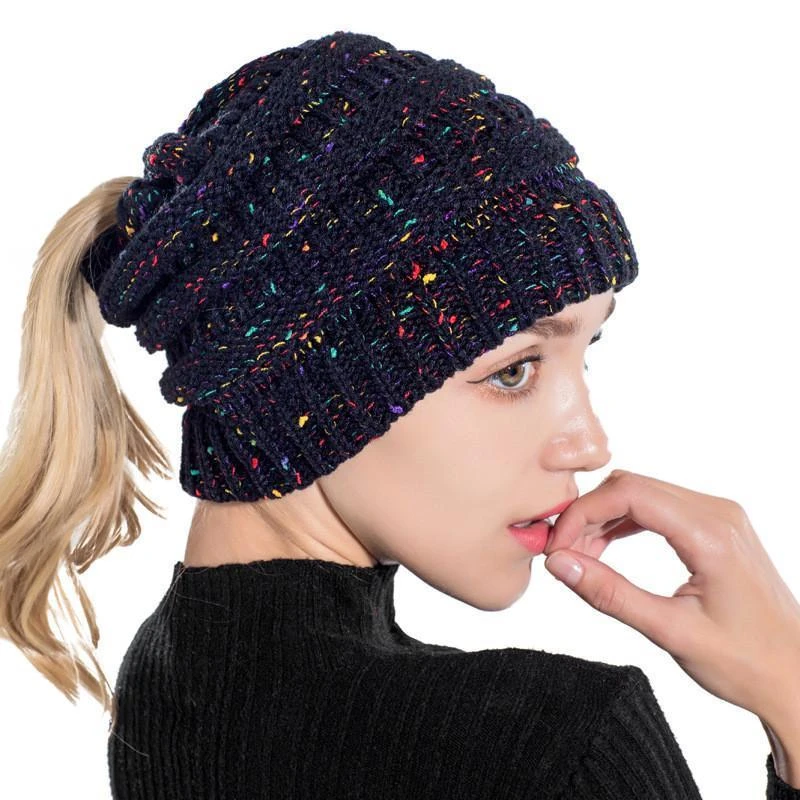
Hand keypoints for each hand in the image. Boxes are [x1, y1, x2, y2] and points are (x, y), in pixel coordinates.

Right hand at [542, 469, 799, 723]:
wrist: (796, 674)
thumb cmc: (746, 662)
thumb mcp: (670, 632)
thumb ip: (610, 594)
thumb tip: (560, 565)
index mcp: (711, 534)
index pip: (629, 494)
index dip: (582, 513)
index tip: (557, 546)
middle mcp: (718, 513)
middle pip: (632, 486)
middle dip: (588, 514)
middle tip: (562, 554)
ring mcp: (719, 515)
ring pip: (642, 493)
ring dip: (603, 518)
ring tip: (580, 557)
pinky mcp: (715, 525)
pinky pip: (658, 506)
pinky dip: (625, 522)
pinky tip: (605, 549)